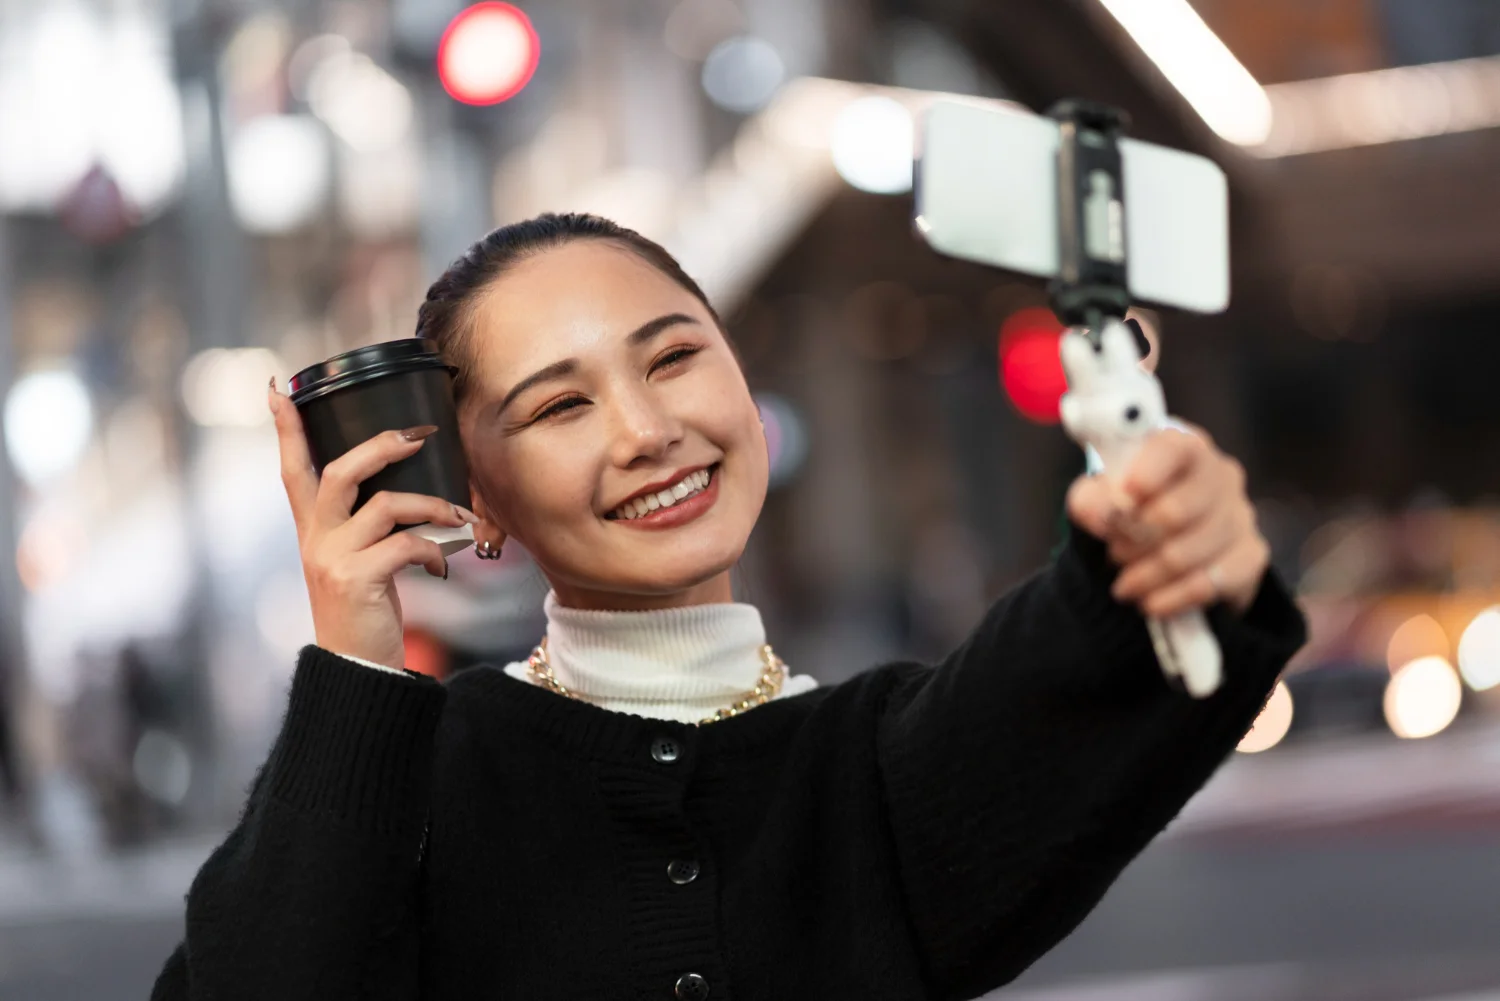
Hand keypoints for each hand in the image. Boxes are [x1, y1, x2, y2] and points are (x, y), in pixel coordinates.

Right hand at [270, 382, 478, 669]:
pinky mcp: (357, 580)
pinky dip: (433, 549)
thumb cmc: (364, 613)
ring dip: (430, 505)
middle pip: (338, 472)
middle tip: (418, 436)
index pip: (292, 469)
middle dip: (380, 446)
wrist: (356, 671)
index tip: (279, 390)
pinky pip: (405, 545)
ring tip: (458, 515)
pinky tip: (440, 565)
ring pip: (383, 504)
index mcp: (311, 531)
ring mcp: (332, 559)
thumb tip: (412, 493)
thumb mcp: (353, 564)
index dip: (286, 430)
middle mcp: (315, 539)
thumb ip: (365, 528)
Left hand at [1066, 424, 1268, 617]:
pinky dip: (1174, 597)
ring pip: (1188, 553)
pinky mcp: (1251, 554)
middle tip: (1115, 554)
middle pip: (1175, 512)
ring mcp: (1240, 514)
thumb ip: (1092, 501)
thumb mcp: (1097, 499)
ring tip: (1126, 583)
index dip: (1145, 476)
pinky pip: (1212, 583)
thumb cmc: (1128, 510)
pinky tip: (1152, 603)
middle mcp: (1219, 474)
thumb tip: (1105, 514)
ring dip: (1147, 575)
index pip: (1171, 450)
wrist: (1159, 548)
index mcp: (1184, 447)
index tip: (1123, 501)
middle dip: (1134, 541)